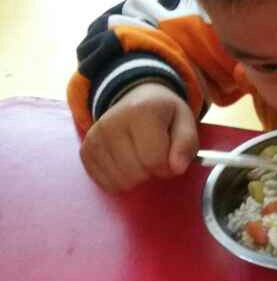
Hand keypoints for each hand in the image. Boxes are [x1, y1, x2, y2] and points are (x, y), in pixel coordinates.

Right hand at [79, 83, 198, 192]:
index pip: (155, 160)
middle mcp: (112, 122)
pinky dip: (119, 180)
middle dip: (151, 172)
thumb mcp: (185, 122)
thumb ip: (186, 144)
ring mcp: (95, 136)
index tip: (170, 156)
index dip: (168, 166)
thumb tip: (177, 168)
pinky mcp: (85, 150)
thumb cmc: (163, 114)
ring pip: (118, 181)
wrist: (135, 98)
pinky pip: (103, 182)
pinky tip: (126, 164)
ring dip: (135, 178)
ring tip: (140, 158)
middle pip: (135, 173)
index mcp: (142, 112)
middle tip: (155, 156)